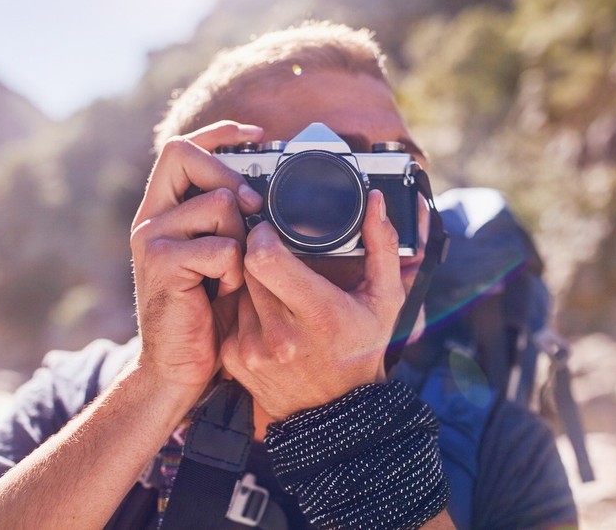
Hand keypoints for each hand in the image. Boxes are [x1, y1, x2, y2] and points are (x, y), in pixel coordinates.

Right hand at [130, 121, 263, 392]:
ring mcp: (151, 237)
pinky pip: (221, 245)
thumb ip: (232, 221)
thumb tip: (267, 186)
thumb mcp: (224, 256)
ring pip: (218, 202)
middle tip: (254, 209)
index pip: (180, 148)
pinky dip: (234, 269)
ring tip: (233, 272)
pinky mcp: (161, 261)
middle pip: (187, 156)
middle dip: (231, 177)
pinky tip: (223, 290)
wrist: (180, 367)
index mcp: (165, 210)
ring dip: (241, 237)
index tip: (255, 133)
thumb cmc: (209, 312)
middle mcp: (151, 216)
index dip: (217, 132)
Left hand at [221, 189, 405, 419]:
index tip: (271, 230)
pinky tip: (268, 314)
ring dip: (251, 280)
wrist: (337, 416)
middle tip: (276, 253)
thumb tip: (374, 200)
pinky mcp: (233, 359)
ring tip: (278, 287)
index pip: (265, 258)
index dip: (262, 235)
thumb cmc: (363, 350)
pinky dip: (245, 306)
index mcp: (319, 314)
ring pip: (236, 287)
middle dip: (259, 253)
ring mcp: (252, 349)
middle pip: (247, 266)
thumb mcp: (385, 299)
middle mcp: (281, 335)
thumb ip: (382, 246)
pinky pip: (230, 313)